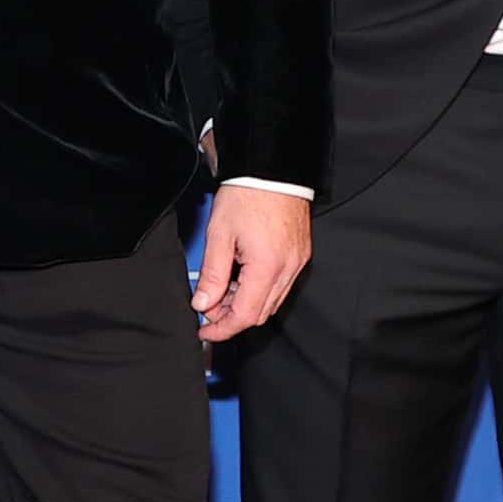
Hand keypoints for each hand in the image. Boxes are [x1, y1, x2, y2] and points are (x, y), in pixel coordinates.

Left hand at [192, 184, 311, 342]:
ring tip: (221, 289)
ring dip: (245, 302)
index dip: (222, 329)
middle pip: (260, 313)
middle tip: (208, 306)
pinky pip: (280, 285)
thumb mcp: (219, 235)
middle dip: (231, 316)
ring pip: (270, 301)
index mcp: (267, 267)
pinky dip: (259, 289)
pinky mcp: (299, 255)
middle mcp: (287, 269)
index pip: (245, 315)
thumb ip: (212, 274)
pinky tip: (241, 277)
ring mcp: (297, 263)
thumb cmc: (247, 195)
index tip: (205, 331)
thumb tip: (203, 303)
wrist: (272, 170)